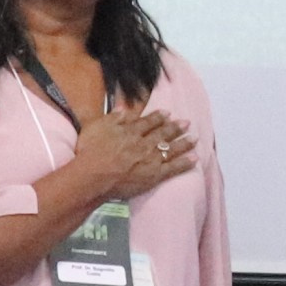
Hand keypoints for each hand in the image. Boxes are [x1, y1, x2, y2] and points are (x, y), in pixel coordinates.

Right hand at [62, 102, 195, 205]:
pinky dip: (185, 163)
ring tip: (194, 138)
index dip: (159, 117)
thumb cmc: (90, 152)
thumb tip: (123, 108)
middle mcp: (144, 143)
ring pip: (171, 149)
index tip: (168, 113)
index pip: (148, 122)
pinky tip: (194, 159)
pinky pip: (173, 169)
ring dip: (184, 143)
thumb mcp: (96, 127)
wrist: (92, 176)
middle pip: (163, 134)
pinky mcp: (153, 176)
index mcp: (131, 131)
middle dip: (176, 127)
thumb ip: (112, 118)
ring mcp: (150, 159)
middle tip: (187, 123)